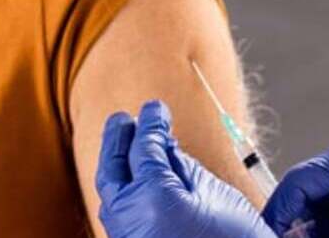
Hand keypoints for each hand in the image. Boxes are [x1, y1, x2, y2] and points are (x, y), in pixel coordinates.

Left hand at [95, 100, 275, 237]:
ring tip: (130, 141)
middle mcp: (130, 221)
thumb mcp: (216, 196)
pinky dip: (125, 190)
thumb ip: (182, 166)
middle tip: (124, 119)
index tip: (156, 107)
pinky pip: (120, 213)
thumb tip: (161, 144)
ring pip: (112, 193)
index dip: (150, 123)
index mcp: (153, 199)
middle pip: (113, 169)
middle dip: (117, 140)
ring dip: (118, 165)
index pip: (142, 148)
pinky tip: (141, 178)